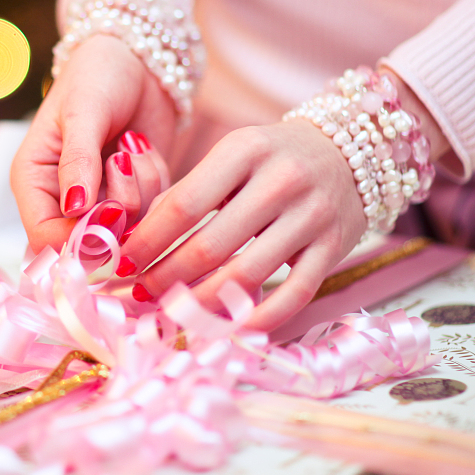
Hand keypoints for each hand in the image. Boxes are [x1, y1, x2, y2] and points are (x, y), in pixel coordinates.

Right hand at [11, 35, 175, 251]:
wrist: (138, 58)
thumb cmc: (97, 75)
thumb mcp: (83, 111)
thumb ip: (78, 161)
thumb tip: (76, 208)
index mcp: (34, 182)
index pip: (45, 239)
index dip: (79, 238)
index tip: (111, 209)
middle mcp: (63, 199)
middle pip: (91, 242)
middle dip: (117, 207)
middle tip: (121, 159)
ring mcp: (101, 199)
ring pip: (128, 228)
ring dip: (141, 185)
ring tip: (130, 143)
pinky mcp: (135, 195)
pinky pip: (154, 210)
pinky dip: (156, 179)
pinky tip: (142, 147)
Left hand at [116, 119, 366, 330]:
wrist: (351, 152)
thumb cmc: (273, 159)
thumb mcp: (231, 157)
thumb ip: (189, 193)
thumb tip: (137, 241)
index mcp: (245, 149)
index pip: (184, 205)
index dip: (148, 241)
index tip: (123, 263)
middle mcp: (282, 179)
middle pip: (210, 245)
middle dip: (167, 277)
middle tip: (143, 294)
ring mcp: (312, 215)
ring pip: (247, 274)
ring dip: (203, 302)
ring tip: (176, 312)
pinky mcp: (335, 247)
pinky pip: (294, 294)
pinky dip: (259, 317)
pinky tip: (231, 325)